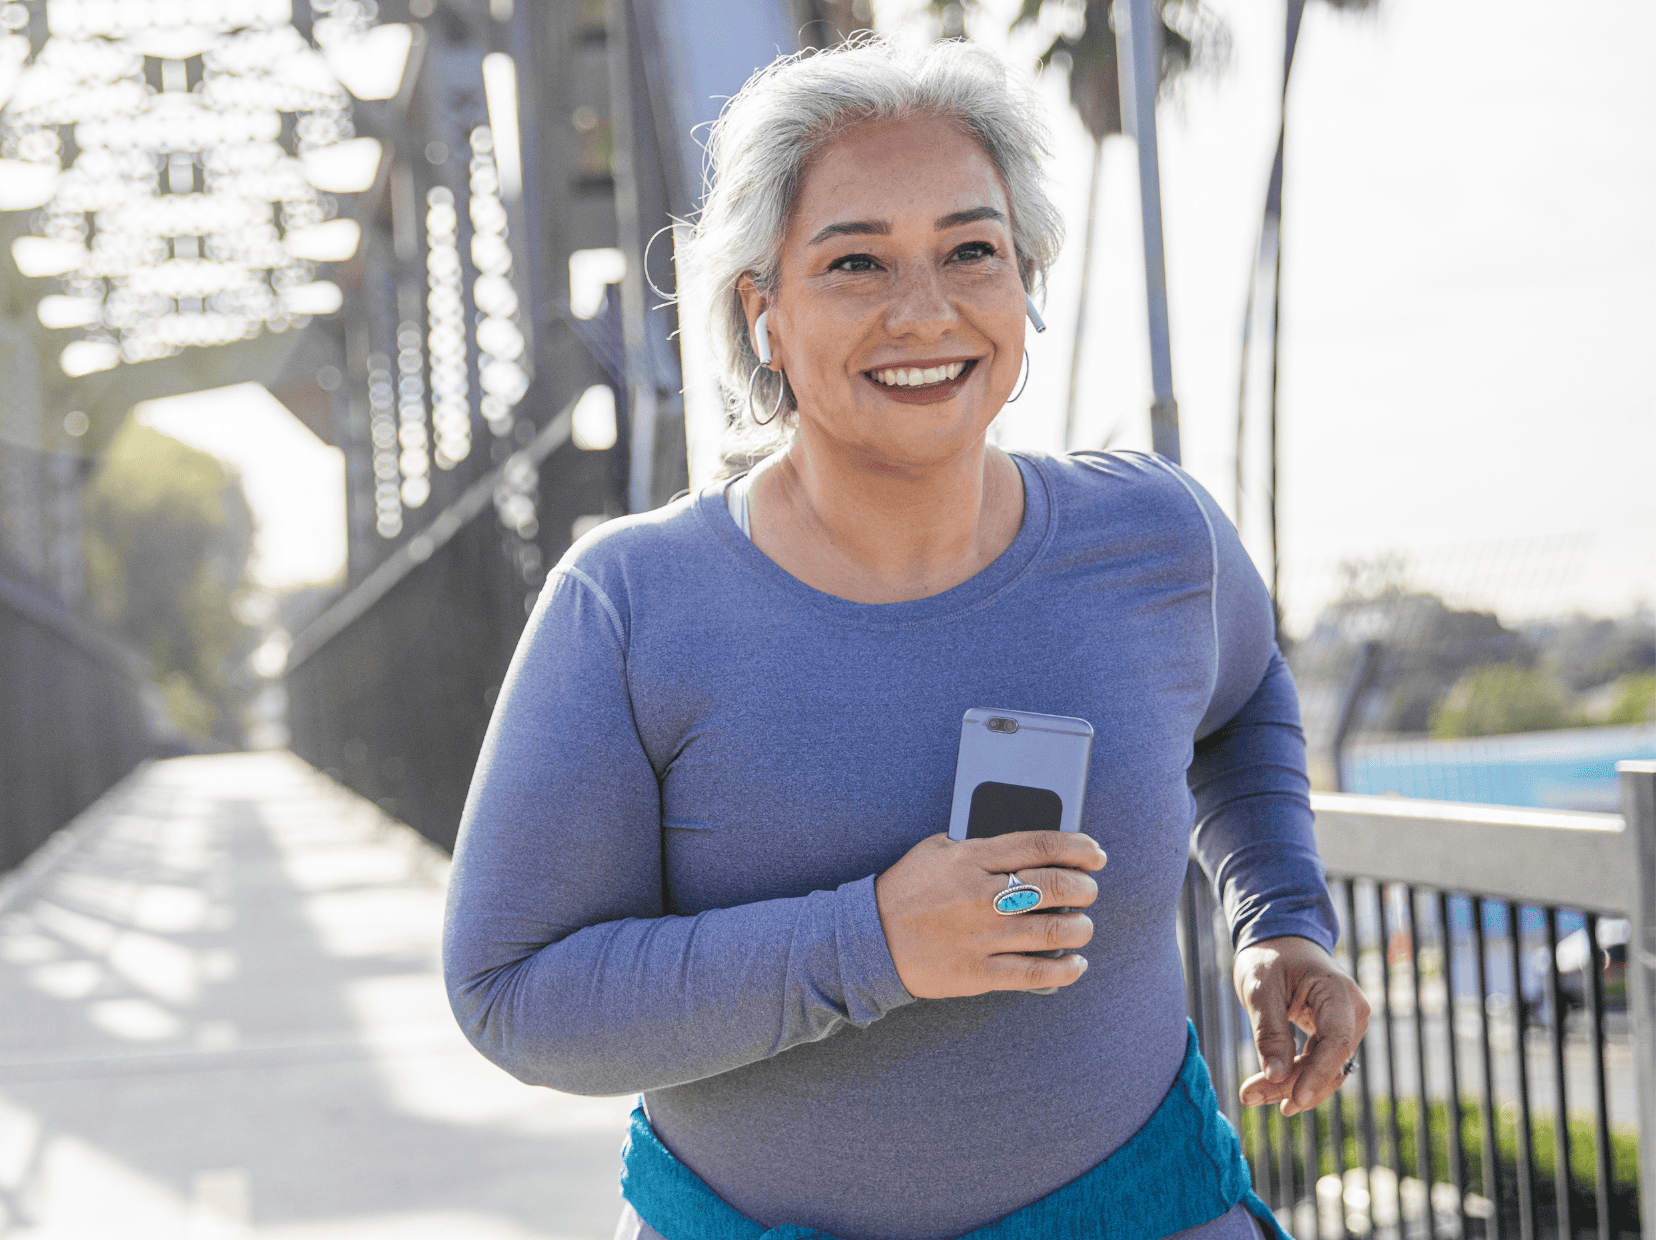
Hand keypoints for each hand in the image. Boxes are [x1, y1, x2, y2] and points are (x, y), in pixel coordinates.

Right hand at [874, 831, 1105, 998]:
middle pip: (1056, 887)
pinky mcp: (979, 973)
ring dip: (1081, 927)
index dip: (1078, 847)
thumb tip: (1030, 846)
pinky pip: (1035, 974)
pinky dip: (1065, 969)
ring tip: (1082, 925)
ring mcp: (982, 936)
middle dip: (1085, 888)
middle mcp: (982, 896)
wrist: (870, 939)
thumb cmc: (907, 889)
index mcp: (971, 858)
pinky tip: (1075, 962)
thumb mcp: (937, 849)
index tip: (1095, 854)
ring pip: (1053, 932)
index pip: (1040, 846)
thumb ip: (980, 843)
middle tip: (1088, 890)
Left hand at [1234, 935, 1369, 1115]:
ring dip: (1290, 1086)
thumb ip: (1269, 1031)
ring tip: (1250, 1094)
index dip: (1317, 1075)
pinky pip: (1318, 1064)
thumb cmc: (1269, 957)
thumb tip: (1275, 1076)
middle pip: (1329, 1063)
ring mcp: (1347, 1026)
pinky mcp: (1334, 1036)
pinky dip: (1293, 1077)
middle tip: (1248, 1096)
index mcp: (1339, 992)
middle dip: (1291, 1085)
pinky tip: (1266, 1087)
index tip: (1294, 1099)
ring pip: (1324, 1070)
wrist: (1279, 942)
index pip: (1336, 1043)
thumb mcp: (1259, 988)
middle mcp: (1353, 1012)